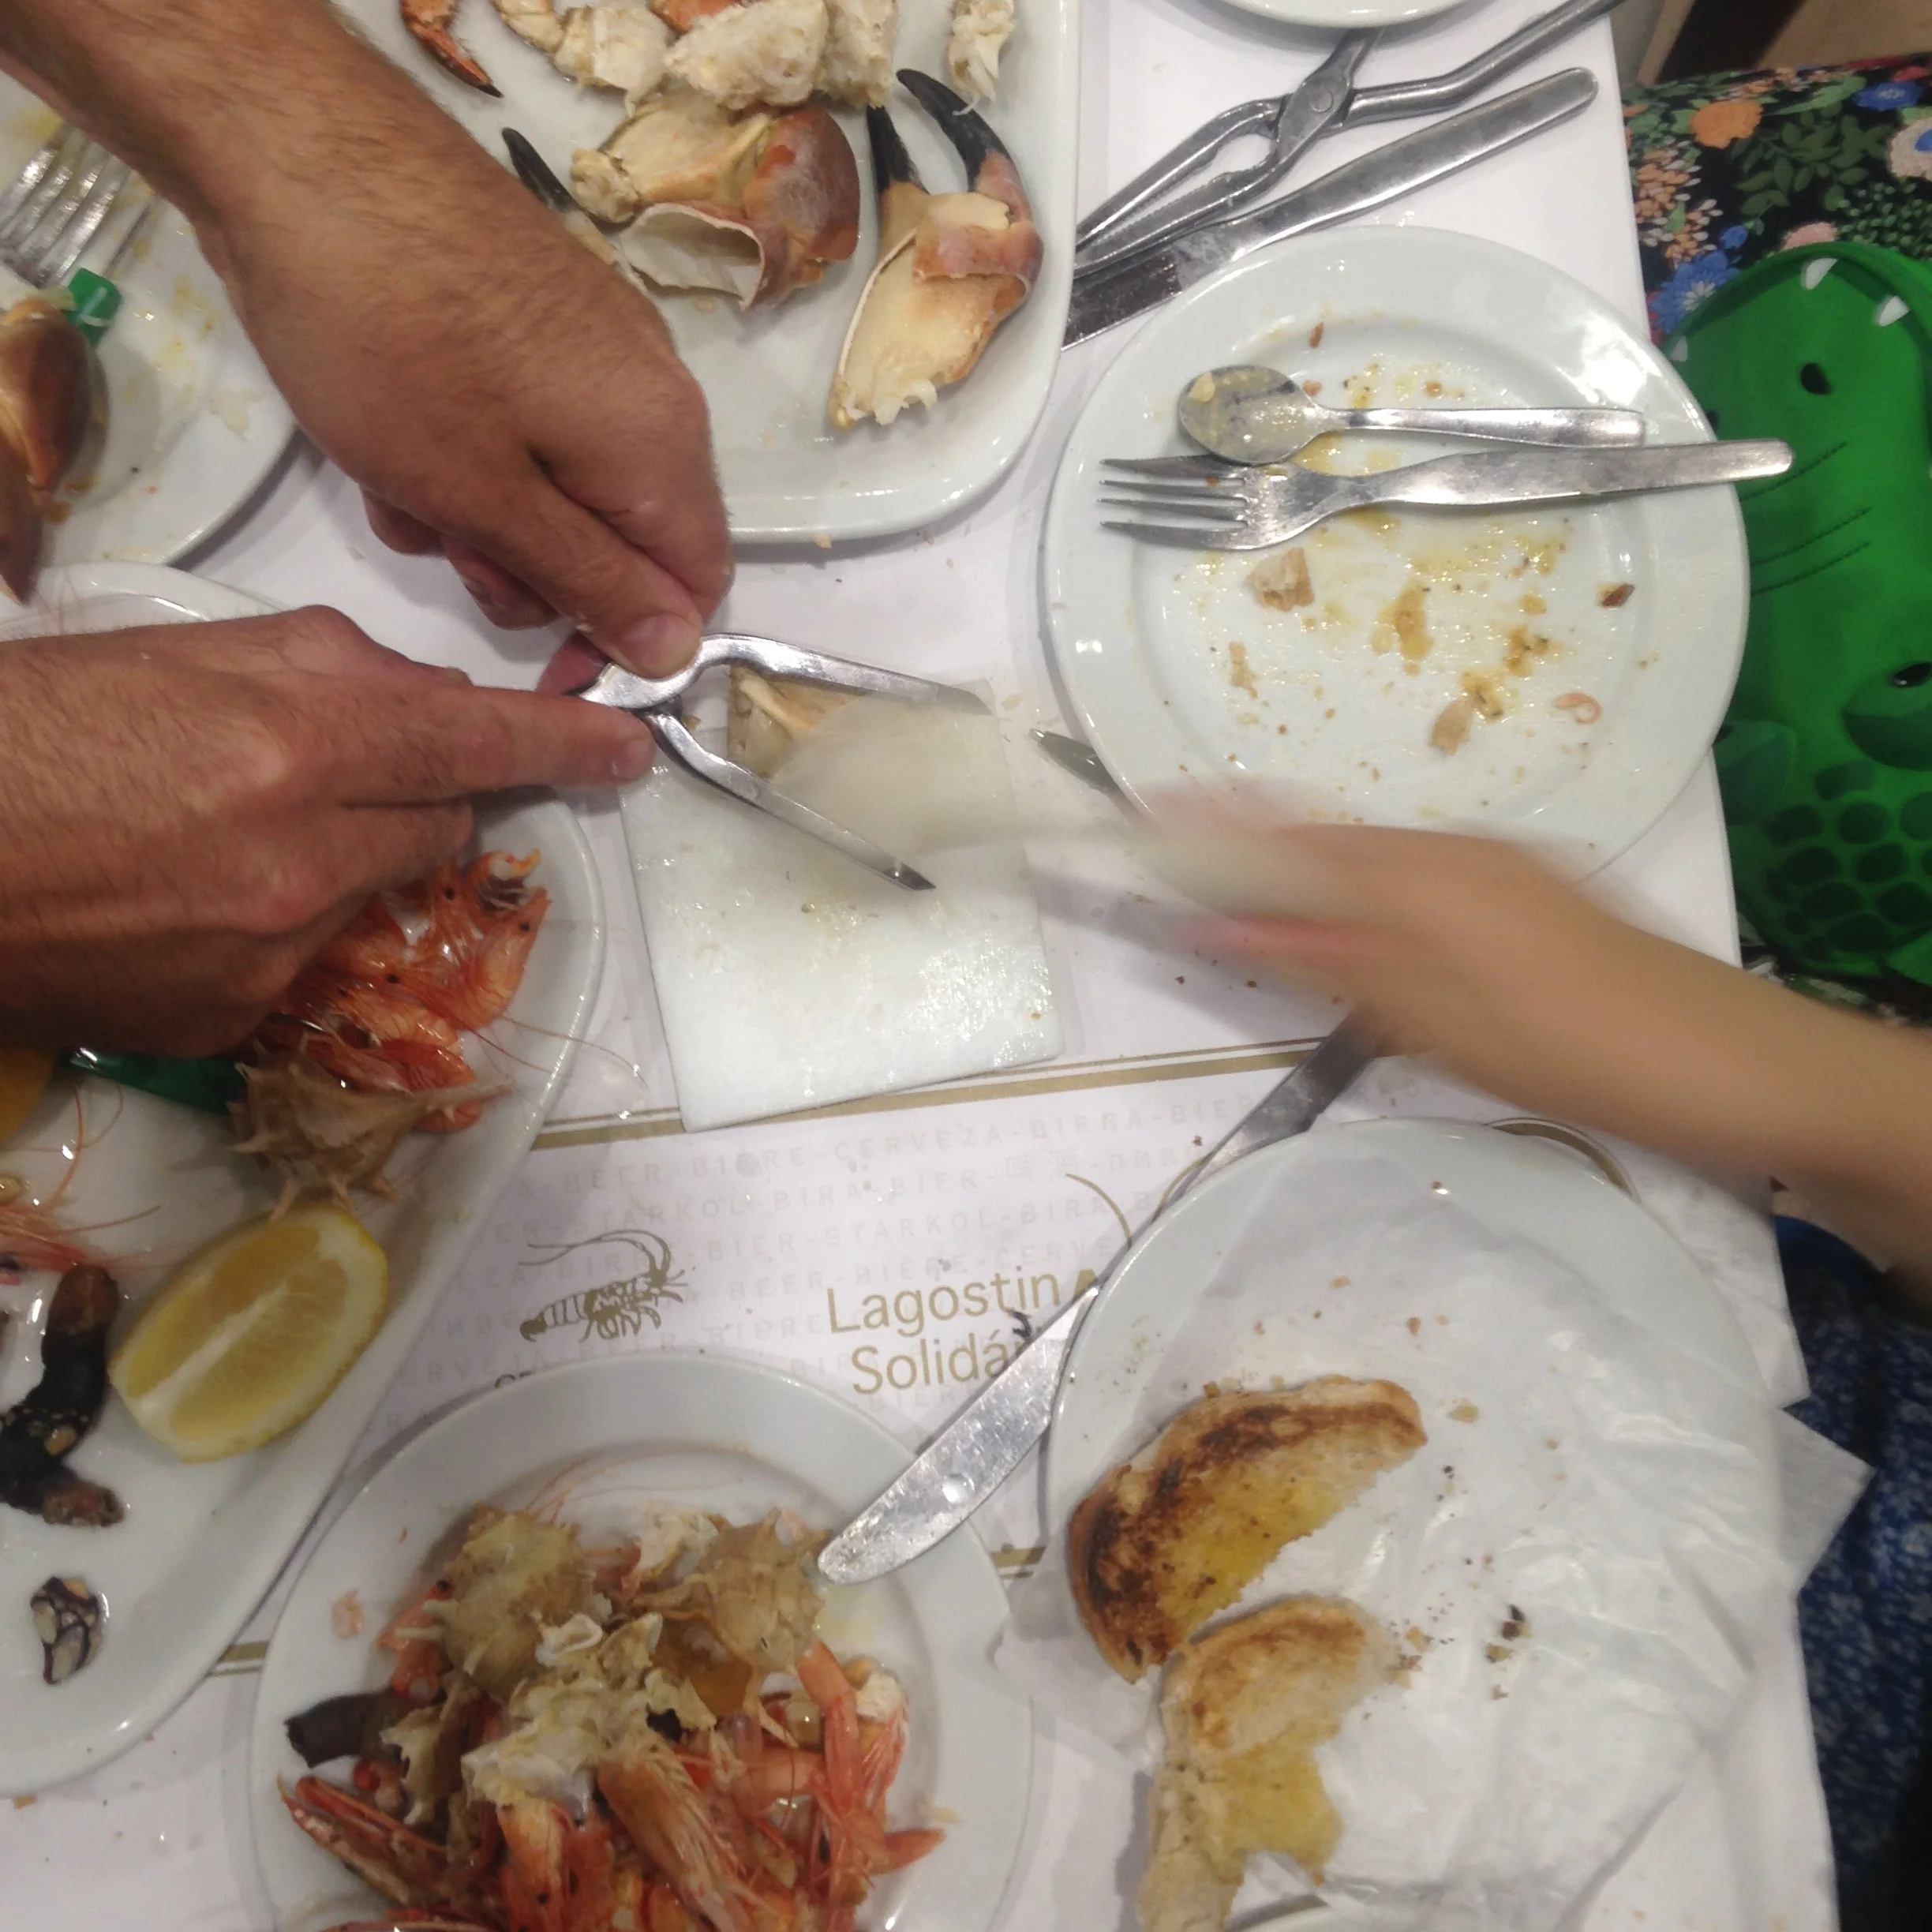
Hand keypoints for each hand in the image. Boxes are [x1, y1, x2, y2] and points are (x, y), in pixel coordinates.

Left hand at [0, 0, 731, 676]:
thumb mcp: (486, 498)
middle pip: (628, 538)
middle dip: (539, 573)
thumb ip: (589, 582)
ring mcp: (592, 345)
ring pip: (563, 486)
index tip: (542, 667)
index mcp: (662, 445)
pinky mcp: (531, 314)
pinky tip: (389, 440)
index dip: (629, 645)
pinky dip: (466, 457)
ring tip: (399, 490)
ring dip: (485, 518)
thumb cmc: (392, 346)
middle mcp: (652, 392)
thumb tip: (677, 651)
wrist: (299, 155)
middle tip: (449, 557)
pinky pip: (524, 426)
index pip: (695, 587)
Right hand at [0, 609, 654, 1053]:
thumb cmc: (27, 733)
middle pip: (442, 821)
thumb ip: (325, 670)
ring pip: (376, 887)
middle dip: (420, 789)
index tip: (625, 750)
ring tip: (219, 828)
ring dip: (340, 853)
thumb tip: (425, 700)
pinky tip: (188, 893)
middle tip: (339, 765)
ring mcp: (276, 947)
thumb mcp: (173, 655)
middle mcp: (305, 854)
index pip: (477, 745)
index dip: (564, 747)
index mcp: (293, 741)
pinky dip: (280, 918)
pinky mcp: (236, 1014)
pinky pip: (308, 954)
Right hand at [1203, 823, 1931, 1299]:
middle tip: (1162, 841)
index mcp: (1420, 873)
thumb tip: (1225, 918)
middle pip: (1320, 836)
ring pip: (1364, 857)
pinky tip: (1335, 915)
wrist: (1731, 1064)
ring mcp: (1494, 870)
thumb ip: (1328, 959)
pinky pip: (1405, 876)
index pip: (1285, 837)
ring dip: (1291, 864)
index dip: (1207, 828)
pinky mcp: (1523, 898)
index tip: (1137, 814)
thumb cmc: (1574, 1048)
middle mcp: (1452, 851)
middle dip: (1240, 836)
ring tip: (1224, 879)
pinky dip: (1348, 888)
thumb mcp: (1433, 1018)